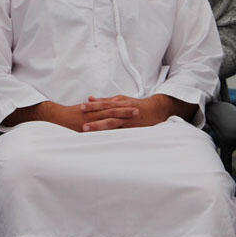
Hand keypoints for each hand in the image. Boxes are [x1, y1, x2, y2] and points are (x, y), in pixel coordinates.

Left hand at [79, 94, 193, 131]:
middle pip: (106, 112)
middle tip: (81, 118)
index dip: (93, 105)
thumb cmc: (135, 105)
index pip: (104, 103)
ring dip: (99, 125)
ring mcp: (127, 120)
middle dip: (94, 115)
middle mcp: (123, 110)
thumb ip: (105, 100)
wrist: (155, 110)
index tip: (81, 107)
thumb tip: (90, 98)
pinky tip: (102, 138)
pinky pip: (119, 131)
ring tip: (87, 128)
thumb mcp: (120, 99)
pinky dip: (110, 134)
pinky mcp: (131, 128)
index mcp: (119, 103)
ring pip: (111, 122)